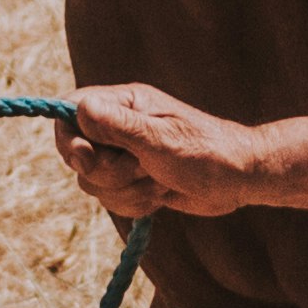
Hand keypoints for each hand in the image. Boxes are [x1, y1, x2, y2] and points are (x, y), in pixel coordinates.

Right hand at [55, 82, 268, 218]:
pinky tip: (161, 195)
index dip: (69, 138)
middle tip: (142, 168)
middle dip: (107, 173)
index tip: (86, 157)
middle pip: (77, 155)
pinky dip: (134, 203)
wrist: (239, 179)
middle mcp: (119, 127)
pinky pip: (111, 199)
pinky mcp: (132, 180)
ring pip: (93, 182)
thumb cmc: (206, 152)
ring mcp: (124, 154)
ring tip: (158, 180)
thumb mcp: (160, 139)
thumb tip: (80, 108)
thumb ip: (117, 126)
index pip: (70, 112)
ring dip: (126, 191)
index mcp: (124, 104)